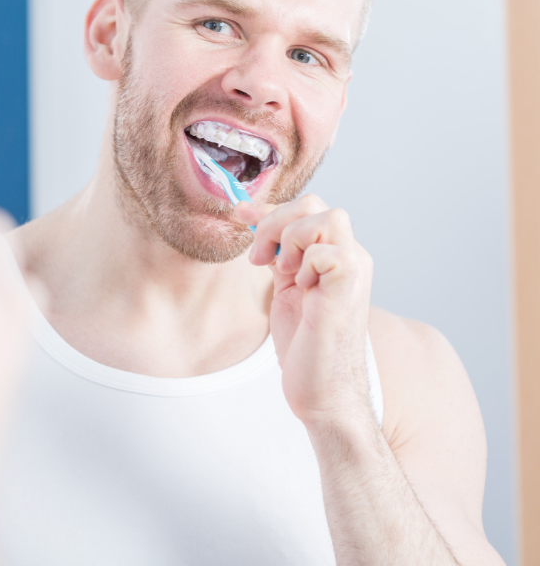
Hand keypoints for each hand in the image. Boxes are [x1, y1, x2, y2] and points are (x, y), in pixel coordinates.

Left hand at [236, 195, 374, 432]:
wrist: (324, 391)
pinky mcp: (350, 288)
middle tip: (260, 258)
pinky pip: (329, 252)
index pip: (307, 207)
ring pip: (328, 218)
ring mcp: (355, 270)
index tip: (239, 216)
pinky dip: (306, 264)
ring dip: (292, 241)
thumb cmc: (307, 345)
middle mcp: (351, 256)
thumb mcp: (283, 284)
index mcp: (336, 254)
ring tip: (282, 273)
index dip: (270, 208)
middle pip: (317, 204)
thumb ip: (273, 248)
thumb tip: (246, 212)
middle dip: (276, 222)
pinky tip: (301, 289)